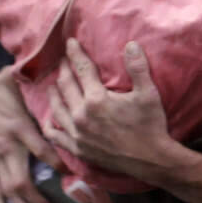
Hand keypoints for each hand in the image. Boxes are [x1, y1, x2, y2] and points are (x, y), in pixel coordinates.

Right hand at [0, 65, 54, 202]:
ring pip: (8, 189)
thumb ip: (36, 79)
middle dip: (37, 200)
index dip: (54, 161)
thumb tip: (60, 63)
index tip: (69, 173)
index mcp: (18, 126)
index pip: (39, 148)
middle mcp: (5, 146)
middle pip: (21, 179)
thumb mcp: (15, 81)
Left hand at [45, 40, 184, 182]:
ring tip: (53, 85)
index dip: (75, 53)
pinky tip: (50, 118)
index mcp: (96, 99)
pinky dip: (50, 125)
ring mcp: (77, 134)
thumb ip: (138, 67)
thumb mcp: (148, 94)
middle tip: (63, 61)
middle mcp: (81, 115)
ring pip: (57, 108)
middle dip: (64, 70)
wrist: (151, 160)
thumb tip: (131, 44)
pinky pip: (56, 135)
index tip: (70, 42)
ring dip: (53, 93)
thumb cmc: (151, 125)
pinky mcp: (78, 149)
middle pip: (65, 86)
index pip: (82, 69)